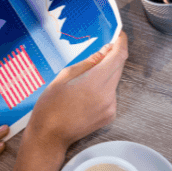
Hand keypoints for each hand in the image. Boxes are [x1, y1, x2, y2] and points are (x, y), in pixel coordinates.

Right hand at [26, 31, 128, 151]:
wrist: (50, 136)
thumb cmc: (51, 106)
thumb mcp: (64, 77)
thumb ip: (88, 63)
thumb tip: (105, 51)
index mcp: (95, 82)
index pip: (118, 57)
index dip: (121, 43)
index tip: (120, 35)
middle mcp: (108, 95)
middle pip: (118, 68)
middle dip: (112, 57)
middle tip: (101, 51)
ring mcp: (110, 107)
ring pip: (114, 81)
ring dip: (105, 74)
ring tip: (84, 80)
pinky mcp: (110, 116)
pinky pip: (111, 94)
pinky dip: (103, 88)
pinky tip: (85, 94)